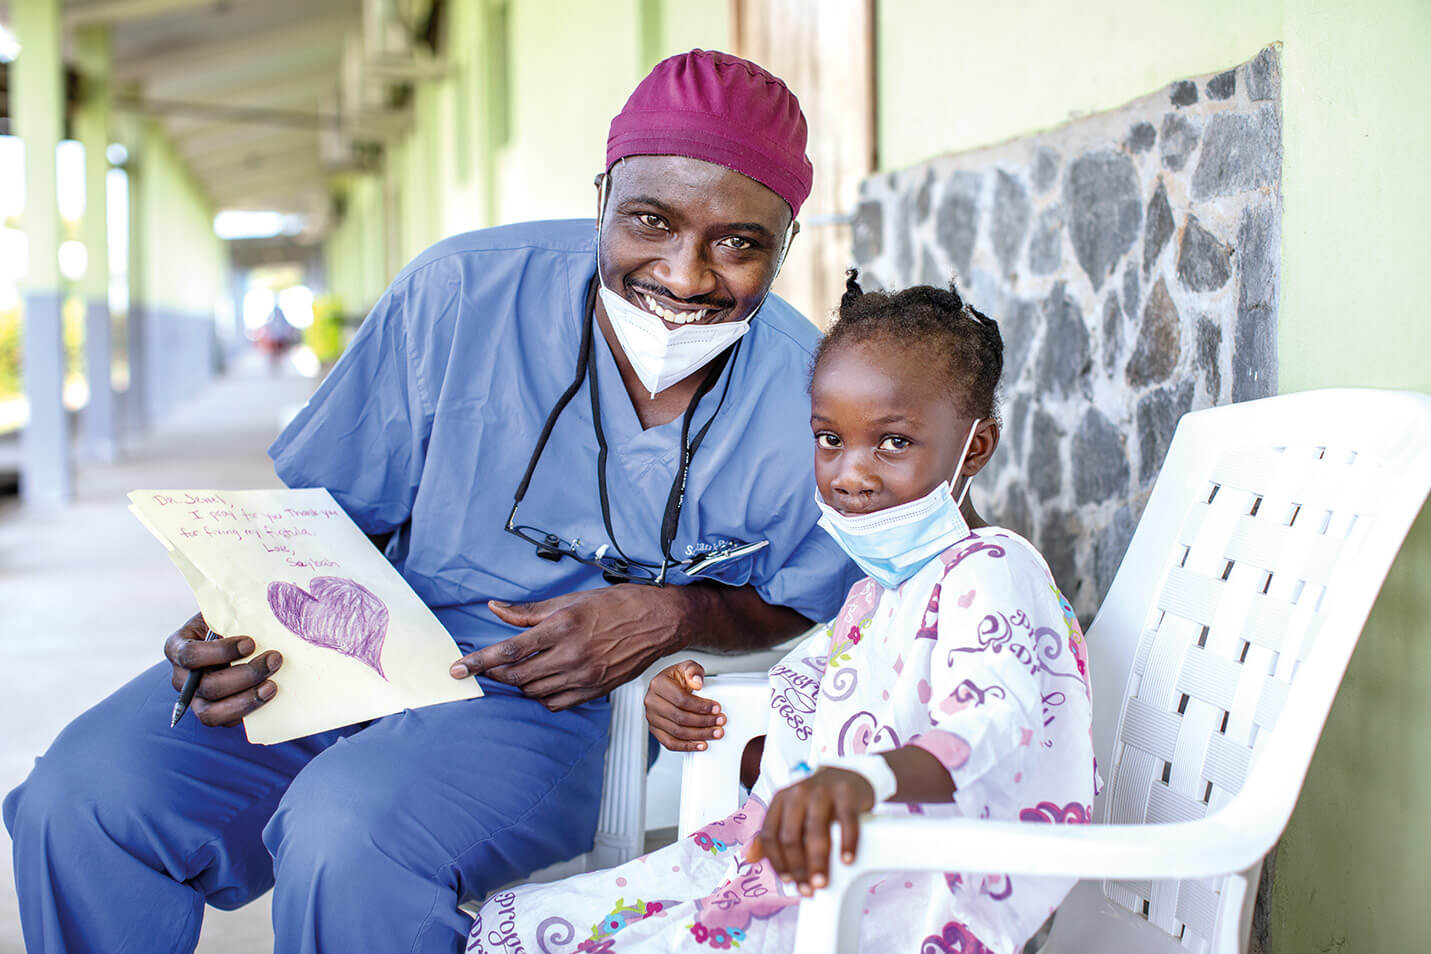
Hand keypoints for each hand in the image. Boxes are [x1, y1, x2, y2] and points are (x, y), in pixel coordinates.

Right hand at [164, 612, 281, 726]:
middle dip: (245, 675)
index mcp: (177, 647)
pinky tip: (268, 695)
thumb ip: (235, 616)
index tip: (250, 643)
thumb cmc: (230, 623)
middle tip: (274, 659)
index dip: (220, 652)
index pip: (190, 655)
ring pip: (211, 713)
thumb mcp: (226, 612)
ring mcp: (194, 699)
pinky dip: (249, 711)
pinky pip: (227, 722)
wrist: (234, 638)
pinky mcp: (213, 713)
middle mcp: (181, 678)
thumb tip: (260, 619)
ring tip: (272, 686)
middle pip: (207, 687)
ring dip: (246, 700)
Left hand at [449, 586, 690, 710]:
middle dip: (495, 674)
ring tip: (516, 671)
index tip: (457, 670)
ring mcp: (584, 676)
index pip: (508, 650)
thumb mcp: (569, 600)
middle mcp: (571, 654)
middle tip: (487, 667)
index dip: (478, 662)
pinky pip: (555, 703)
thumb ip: (528, 612)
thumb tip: (496, 609)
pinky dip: (541, 696)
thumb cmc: (616, 605)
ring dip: (518, 685)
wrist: (657, 621)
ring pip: (534, 692)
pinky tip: (541, 683)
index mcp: (562, 627)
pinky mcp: (594, 690)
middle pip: (517, 676)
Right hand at [644, 660, 725, 751]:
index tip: (716, 708)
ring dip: (699, 735)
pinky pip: (670, 743)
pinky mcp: (655, 730)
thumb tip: (697, 683)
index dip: (701, 706)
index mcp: (658, 685)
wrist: (668, 686)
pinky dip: (687, 746)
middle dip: (704, 721)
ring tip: (715, 733)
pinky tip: (701, 745)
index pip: (681, 699)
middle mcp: (652, 702)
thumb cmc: (678, 678)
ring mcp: (652, 718)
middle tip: (720, 722)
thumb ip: (693, 671)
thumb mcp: (687, 667)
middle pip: (680, 717)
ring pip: (677, 732)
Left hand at [746, 767, 875, 895]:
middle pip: (790, 837)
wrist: (848, 776)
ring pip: (815, 832)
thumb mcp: (791, 813)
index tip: (789, 881)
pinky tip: (846, 859)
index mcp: (780, 800)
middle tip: (808, 889)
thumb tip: (749, 858)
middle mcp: (798, 793)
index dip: (777, 862)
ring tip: (821, 882)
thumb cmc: (818, 801)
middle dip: (798, 868)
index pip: (769, 835)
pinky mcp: (846, 793)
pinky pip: (846, 821)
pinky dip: (847, 843)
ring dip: (817, 862)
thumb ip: (772, 835)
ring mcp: (822, 791)